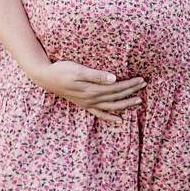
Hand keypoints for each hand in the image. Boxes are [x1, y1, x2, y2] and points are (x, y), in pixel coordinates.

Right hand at [29, 60, 145, 119]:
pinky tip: (119, 120)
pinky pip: (99, 114)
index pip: (116, 88)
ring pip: (111, 106)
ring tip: (138, 101)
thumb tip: (114, 78)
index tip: (141, 80)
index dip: (130, 84)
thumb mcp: (78, 70)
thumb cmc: (61, 70)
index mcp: (92, 90)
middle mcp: (91, 99)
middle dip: (131, 92)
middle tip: (144, 85)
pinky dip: (110, 117)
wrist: (45, 77)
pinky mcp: (83, 104)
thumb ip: (97, 75)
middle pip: (116, 97)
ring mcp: (87, 103)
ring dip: (125, 104)